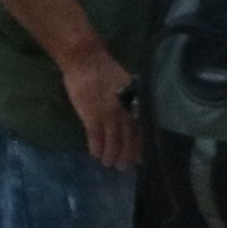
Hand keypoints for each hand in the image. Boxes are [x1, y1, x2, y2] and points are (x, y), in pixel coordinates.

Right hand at [61, 44, 140, 170]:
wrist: (86, 60)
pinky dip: (96, 147)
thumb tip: (134, 119)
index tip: (140, 158)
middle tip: (123, 167)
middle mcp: (124, 110)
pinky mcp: (91, 115)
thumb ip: (130, 103)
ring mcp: (108, 113)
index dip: (140, 145)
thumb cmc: (105, 71)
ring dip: (111, 155)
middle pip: (128, 138)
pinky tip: (95, 155)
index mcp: (134, 102)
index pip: (140, 129)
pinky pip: (95, 136)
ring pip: (113, 141)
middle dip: (126, 155)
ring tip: (108, 164)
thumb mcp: (126, 86)